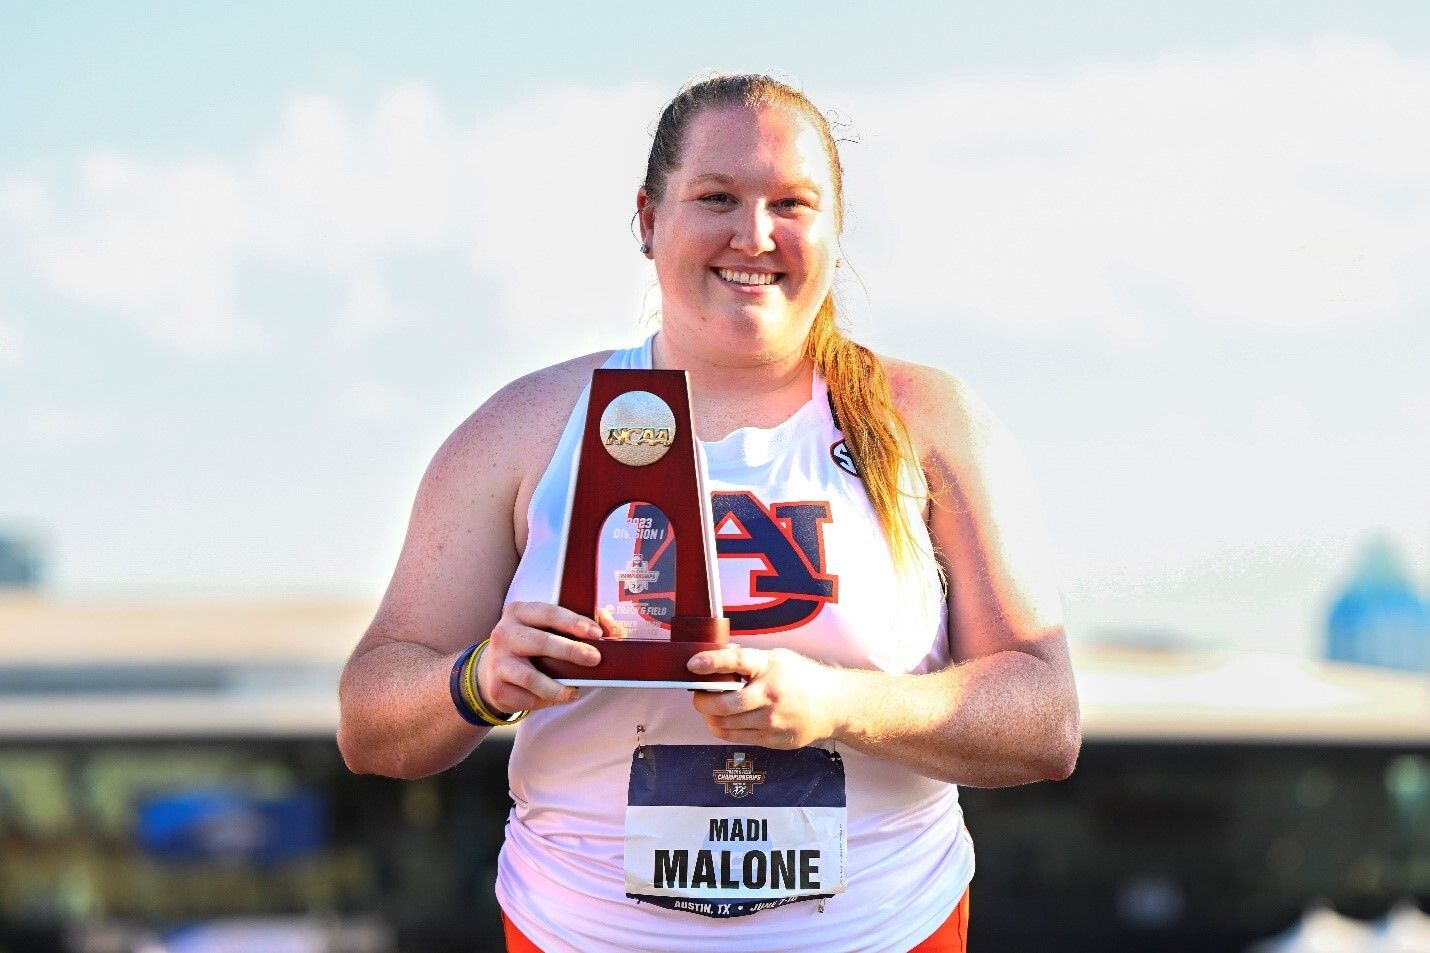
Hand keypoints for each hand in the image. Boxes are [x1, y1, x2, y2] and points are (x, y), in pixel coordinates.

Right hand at [477, 601, 618, 713]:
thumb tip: (613, 629)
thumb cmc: (531, 644)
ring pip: (531, 677)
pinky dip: (545, 701)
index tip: (596, 633)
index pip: (548, 613)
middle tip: (594, 659)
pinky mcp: (496, 688)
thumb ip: (581, 624)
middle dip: (570, 651)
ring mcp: (497, 662)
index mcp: (519, 612)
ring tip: (574, 692)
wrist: (493, 670)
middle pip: (540, 642)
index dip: (573, 622)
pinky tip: (557, 698)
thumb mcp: (548, 628)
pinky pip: (526, 698)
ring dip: (557, 688)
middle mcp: (504, 633)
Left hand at [687, 646, 843, 748]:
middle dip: (702, 701)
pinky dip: (723, 729)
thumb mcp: (778, 658)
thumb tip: (716, 655)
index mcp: (770, 668)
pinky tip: (724, 721)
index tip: (692, 665)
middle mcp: (770, 695)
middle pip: (723, 704)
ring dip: (710, 717)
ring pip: (726, 725)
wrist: (835, 705)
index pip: (736, 661)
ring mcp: (772, 721)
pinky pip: (737, 738)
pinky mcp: (773, 740)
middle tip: (699, 695)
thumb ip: (748, 658)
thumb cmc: (804, 678)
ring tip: (709, 709)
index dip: (711, 662)